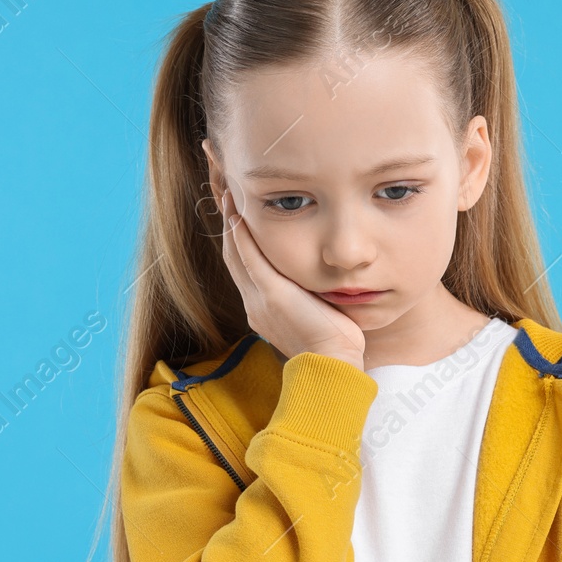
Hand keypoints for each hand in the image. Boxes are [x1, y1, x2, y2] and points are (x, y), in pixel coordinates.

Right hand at [218, 190, 365, 368]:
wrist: (332, 367)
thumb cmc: (335, 348)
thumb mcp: (320, 315)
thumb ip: (314, 296)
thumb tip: (327, 280)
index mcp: (264, 311)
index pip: (246, 270)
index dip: (240, 243)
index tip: (239, 219)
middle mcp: (254, 304)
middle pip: (233, 257)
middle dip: (229, 227)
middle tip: (226, 198)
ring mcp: (258, 299)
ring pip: (235, 253)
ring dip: (230, 223)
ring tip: (228, 194)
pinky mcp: (270, 293)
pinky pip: (247, 256)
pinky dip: (240, 233)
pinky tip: (237, 212)